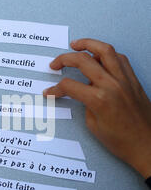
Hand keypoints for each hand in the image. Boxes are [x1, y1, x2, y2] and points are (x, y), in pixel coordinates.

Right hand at [43, 38, 150, 178]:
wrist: (146, 145)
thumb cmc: (122, 141)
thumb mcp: (94, 126)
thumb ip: (86, 104)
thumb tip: (83, 91)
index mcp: (99, 99)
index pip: (69, 85)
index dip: (56, 89)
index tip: (50, 92)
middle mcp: (112, 85)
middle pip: (83, 60)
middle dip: (65, 59)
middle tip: (55, 63)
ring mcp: (124, 80)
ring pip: (105, 50)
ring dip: (88, 44)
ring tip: (76, 45)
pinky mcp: (133, 80)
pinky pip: (120, 59)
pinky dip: (107, 54)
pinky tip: (99, 56)